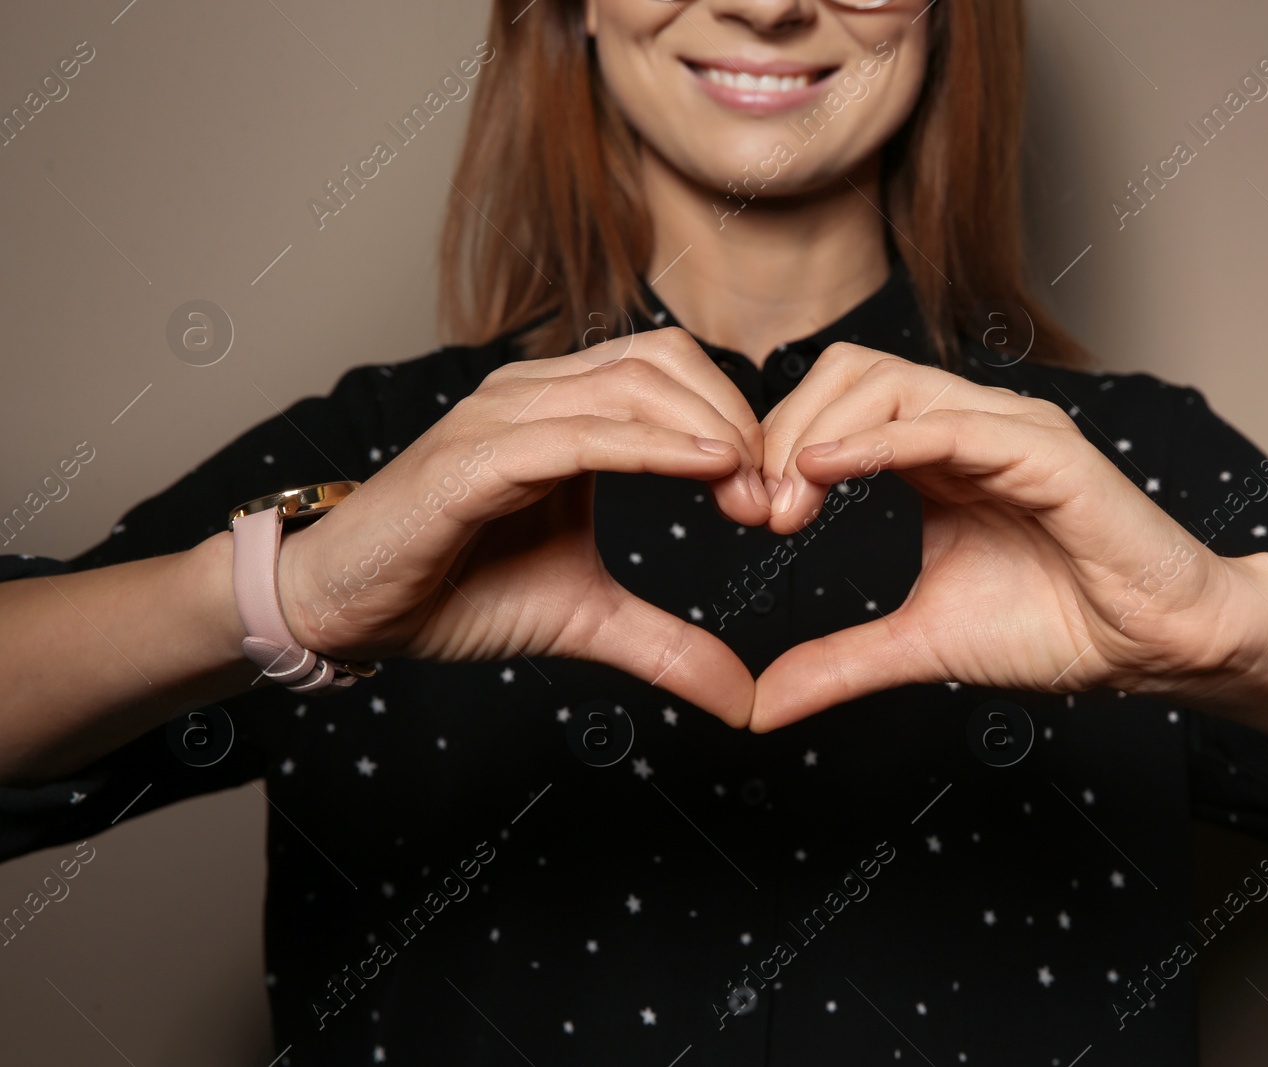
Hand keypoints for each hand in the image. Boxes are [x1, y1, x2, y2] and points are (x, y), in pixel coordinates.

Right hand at [275, 329, 770, 726]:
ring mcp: (501, 417)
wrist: (346, 609)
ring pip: (630, 384)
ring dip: (707, 431)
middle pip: (667, 361)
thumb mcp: (584, 617)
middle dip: (736, 420)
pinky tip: (707, 468)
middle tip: (775, 500)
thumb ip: (665, 643)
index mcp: (565, 411)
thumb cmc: (453, 591)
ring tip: (750, 492)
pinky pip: (577, 435)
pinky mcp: (473, 458)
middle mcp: (535, 394)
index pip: (675, 373)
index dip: (738, 421)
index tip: (779, 497)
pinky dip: (650, 446)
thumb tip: (745, 698)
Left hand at [749, 343, 1247, 730]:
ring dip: (816, 435)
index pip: (835, 405)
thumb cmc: (1057, 629)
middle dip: (783, 432)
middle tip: (755, 510)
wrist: (1150, 648)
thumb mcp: (918, 643)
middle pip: (848, 373)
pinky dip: (875, 440)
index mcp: (937, 453)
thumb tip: (759, 706)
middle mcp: (968, 423)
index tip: (746, 516)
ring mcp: (1006, 427)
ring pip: (886, 382)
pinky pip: (944, 423)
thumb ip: (839, 661)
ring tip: (784, 507)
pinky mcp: (1042, 449)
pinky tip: (823, 472)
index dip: (779, 447)